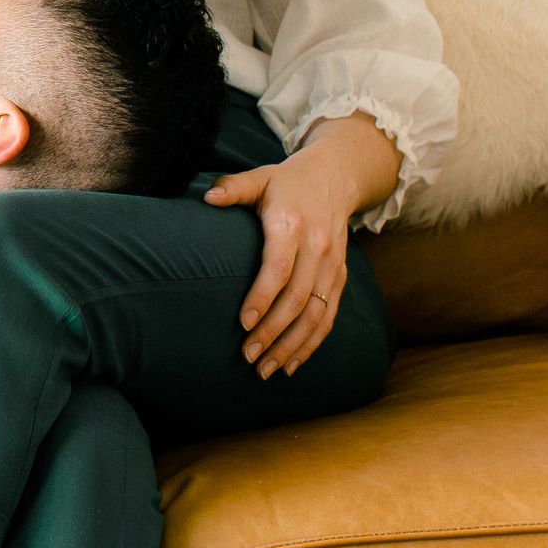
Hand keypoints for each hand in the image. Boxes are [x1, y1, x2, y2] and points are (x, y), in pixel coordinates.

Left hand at [205, 113, 400, 377]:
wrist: (337, 176)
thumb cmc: (287, 181)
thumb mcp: (260, 177)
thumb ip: (233, 188)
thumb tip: (207, 197)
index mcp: (291, 223)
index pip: (279, 267)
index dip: (263, 297)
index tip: (242, 323)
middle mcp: (317, 247)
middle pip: (297, 299)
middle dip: (273, 332)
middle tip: (247, 357)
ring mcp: (332, 265)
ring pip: (316, 314)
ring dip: (292, 346)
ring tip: (267, 370)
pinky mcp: (340, 278)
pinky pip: (329, 316)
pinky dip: (313, 343)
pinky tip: (293, 363)